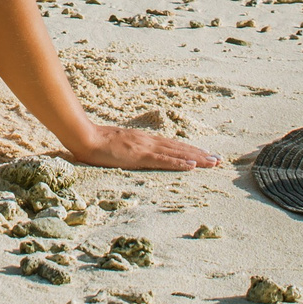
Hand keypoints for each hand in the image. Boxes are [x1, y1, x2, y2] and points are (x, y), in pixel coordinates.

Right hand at [63, 123, 220, 170]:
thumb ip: (127, 149)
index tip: (204, 154)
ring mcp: (145, 148)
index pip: (171, 145)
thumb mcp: (116, 145)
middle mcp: (148, 141)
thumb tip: (132, 153)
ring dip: (196, 158)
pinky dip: (179, 162)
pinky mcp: (140, 155)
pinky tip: (192, 165)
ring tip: (212, 162)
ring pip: (176, 153)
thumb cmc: (96, 142)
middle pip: (179, 147)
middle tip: (218, 160)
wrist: (84, 137)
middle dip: (199, 154)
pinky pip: (163, 160)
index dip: (189, 150)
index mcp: (143, 140)